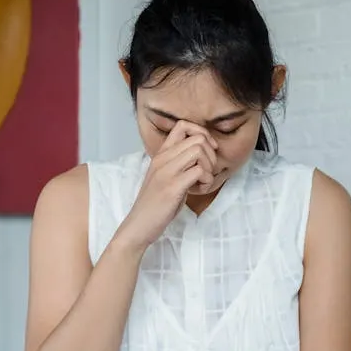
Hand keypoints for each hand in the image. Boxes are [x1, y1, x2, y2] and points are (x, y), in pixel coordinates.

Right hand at [116, 121, 218, 248]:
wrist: (139, 225)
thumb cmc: (157, 203)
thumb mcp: (167, 176)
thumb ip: (180, 162)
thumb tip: (203, 154)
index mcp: (161, 154)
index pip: (182, 125)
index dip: (201, 133)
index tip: (208, 150)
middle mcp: (162, 159)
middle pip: (197, 138)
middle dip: (211, 153)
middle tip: (208, 170)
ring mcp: (166, 172)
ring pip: (199, 150)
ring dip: (210, 166)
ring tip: (204, 180)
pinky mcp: (172, 186)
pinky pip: (200, 171)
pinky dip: (207, 180)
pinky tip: (200, 189)